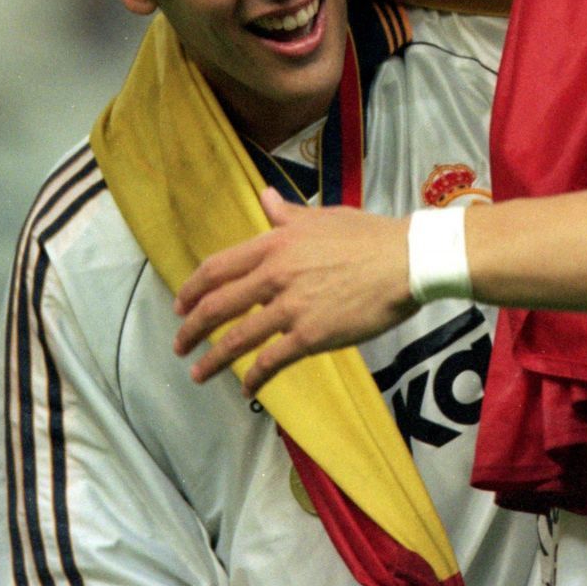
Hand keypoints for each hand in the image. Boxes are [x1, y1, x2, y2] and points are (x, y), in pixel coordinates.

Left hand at [173, 187, 418, 396]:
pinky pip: (271, 361)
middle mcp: (275, 274)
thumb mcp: (323, 217)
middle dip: (191, 328)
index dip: (193, 289)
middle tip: (180, 344)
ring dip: (212, 359)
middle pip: (218, 305)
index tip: (181, 305)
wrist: (406, 260)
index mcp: (275, 243)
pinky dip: (254, 378)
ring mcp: (291, 306)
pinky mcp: (310, 335)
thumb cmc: (369, 236)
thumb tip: (265, 196)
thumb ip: (287, 213)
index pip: (218, 268)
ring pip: (237, 338)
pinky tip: (248, 389)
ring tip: (198, 374)